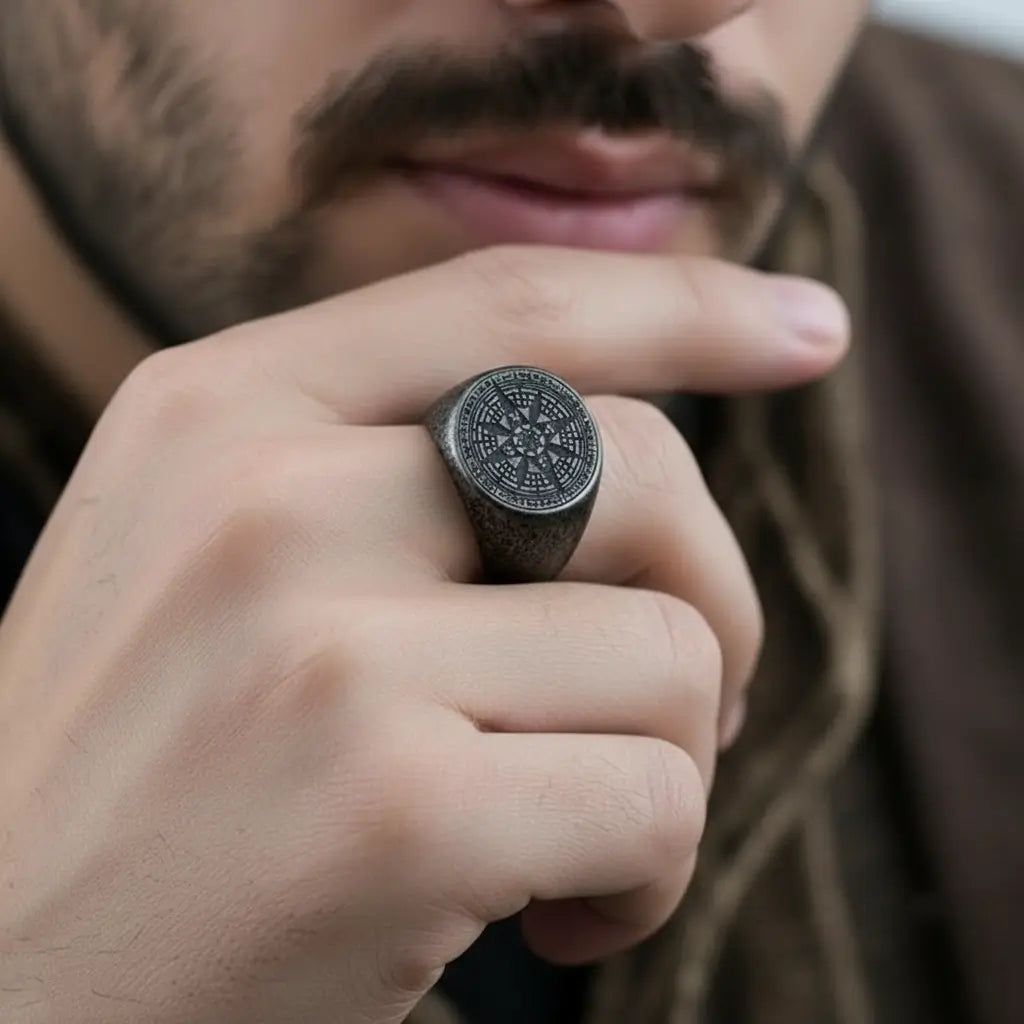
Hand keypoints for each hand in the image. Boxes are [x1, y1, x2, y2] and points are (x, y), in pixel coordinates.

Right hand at [0, 246, 846, 1023]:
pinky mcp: (393, 810)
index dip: (685, 303)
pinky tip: (557, 918)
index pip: (511, 308)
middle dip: (709, 592)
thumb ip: (388, 472)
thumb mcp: (215, 560)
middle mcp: (265, 498)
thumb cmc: (146, 769)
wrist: (6, 977)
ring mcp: (325, 650)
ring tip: (575, 835)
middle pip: (632, 468)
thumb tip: (616, 451)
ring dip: (669, 760)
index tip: (805, 325)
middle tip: (677, 699)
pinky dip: (649, 871)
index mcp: (220, 410)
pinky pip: (656, 796)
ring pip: (671, 654)